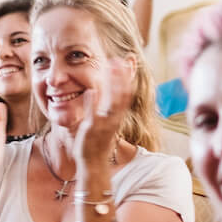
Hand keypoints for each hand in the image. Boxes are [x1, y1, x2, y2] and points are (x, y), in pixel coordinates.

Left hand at [74, 56, 132, 173]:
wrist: (94, 163)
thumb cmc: (98, 140)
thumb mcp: (106, 120)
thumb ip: (107, 105)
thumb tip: (107, 89)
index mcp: (118, 114)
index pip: (127, 91)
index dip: (129, 75)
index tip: (130, 59)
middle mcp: (115, 118)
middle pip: (123, 94)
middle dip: (123, 76)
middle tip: (121, 58)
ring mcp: (104, 123)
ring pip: (112, 102)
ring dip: (112, 85)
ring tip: (110, 67)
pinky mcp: (91, 129)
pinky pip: (93, 115)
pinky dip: (93, 103)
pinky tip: (91, 90)